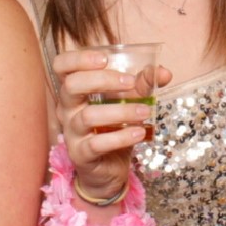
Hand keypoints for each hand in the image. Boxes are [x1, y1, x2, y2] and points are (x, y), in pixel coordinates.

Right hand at [50, 48, 165, 203]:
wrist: (109, 167)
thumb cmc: (114, 127)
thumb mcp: (128, 101)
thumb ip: (143, 84)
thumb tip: (164, 72)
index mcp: (74, 89)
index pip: (61, 65)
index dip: (79, 58)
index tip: (105, 59)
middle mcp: (67, 108)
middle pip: (72, 86)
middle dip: (103, 80)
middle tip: (130, 83)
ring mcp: (71, 132)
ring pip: (89, 116)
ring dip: (122, 112)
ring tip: (145, 112)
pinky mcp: (81, 154)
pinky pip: (97, 144)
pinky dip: (121, 137)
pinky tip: (139, 133)